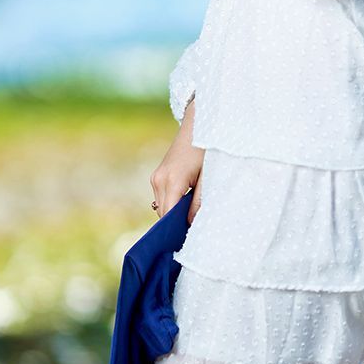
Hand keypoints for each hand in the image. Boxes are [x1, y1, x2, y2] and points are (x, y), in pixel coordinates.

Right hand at [150, 97, 203, 224]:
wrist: (198, 124)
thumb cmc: (207, 149)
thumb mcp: (208, 176)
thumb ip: (199, 201)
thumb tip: (191, 223)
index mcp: (172, 181)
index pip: (168, 215)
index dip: (176, 229)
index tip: (188, 238)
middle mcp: (159, 180)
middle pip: (163, 213)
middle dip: (175, 223)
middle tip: (193, 231)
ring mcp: (156, 177)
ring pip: (161, 206)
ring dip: (173, 212)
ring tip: (191, 216)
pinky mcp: (157, 175)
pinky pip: (162, 197)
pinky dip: (172, 203)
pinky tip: (186, 203)